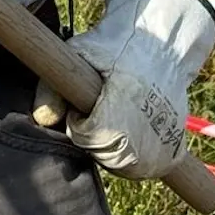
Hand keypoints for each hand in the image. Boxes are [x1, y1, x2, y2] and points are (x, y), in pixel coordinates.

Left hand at [33, 0, 214, 179]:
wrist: (163, 46)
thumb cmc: (117, 47)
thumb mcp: (80, 53)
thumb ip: (53, 86)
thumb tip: (42, 120)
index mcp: (123, 115)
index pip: (85, 137)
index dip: (79, 118)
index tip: (89, 97)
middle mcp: (146, 140)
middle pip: (102, 156)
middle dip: (93, 135)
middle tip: (103, 104)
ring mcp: (162, 151)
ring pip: (120, 166)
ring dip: (110, 148)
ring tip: (117, 114)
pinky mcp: (173, 155)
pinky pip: (142, 168)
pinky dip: (132, 155)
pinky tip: (131, 129)